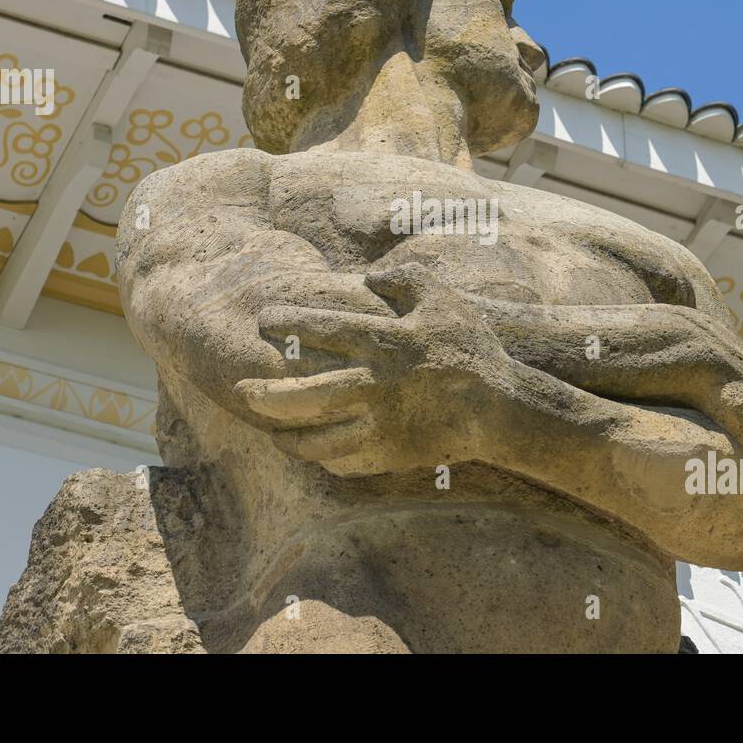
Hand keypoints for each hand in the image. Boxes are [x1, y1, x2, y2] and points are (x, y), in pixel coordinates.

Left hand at [233, 263, 513, 475]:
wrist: (502, 411)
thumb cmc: (471, 349)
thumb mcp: (443, 300)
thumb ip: (403, 280)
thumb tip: (367, 279)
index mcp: (386, 344)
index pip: (324, 331)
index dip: (290, 323)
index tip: (263, 319)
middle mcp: (375, 388)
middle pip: (304, 396)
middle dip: (265, 394)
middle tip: (240, 389)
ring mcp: (380, 428)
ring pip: (316, 440)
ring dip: (286, 435)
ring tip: (269, 428)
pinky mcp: (389, 457)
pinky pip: (342, 463)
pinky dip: (320, 458)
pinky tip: (311, 450)